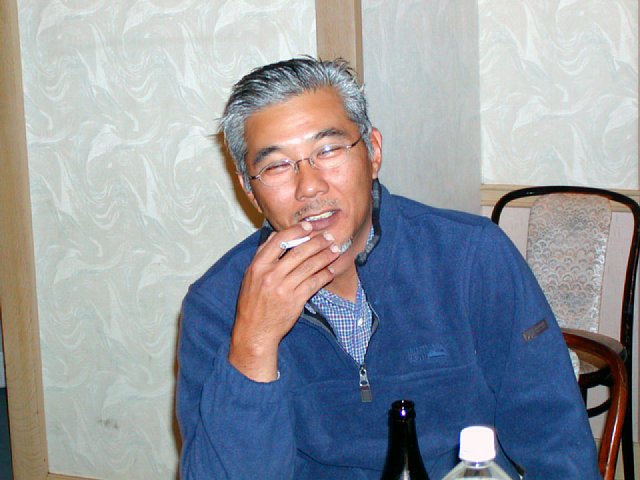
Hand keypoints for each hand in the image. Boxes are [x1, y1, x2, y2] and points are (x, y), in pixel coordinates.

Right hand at [228, 222, 339, 380]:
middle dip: (317, 242)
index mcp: (258, 266)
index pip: (279, 241)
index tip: (309, 226)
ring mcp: (284, 288)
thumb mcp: (250, 276)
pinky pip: (315, 283)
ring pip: (310, 266)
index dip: (297, 231)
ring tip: (335, 250)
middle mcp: (271, 275)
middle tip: (329, 237)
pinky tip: (331, 270)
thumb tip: (275, 236)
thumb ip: (262, 255)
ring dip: (325, 256)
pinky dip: (325, 275)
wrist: (255, 331)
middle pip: (299, 252)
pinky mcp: (296, 300)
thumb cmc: (252, 303)